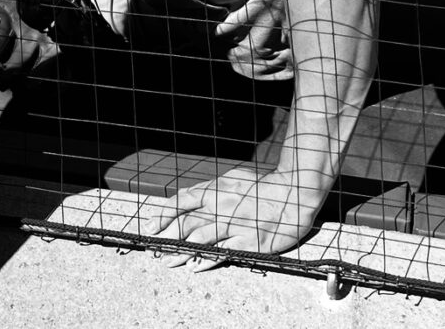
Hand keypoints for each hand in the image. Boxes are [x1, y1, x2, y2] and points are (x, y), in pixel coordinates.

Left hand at [142, 165, 321, 271]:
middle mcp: (221, 206)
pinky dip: (207, 259)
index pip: (182, 200)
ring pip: (200, 239)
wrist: (293, 194)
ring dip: (181, 252)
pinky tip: (194, 266)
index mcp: (216, 190)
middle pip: (186, 223)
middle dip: (167, 237)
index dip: (164, 213)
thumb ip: (213, 189)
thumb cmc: (262, 186)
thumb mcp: (233, 179)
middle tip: (153, 249)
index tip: (151, 225)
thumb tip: (194, 197)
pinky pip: (223, 252)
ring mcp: (234, 224)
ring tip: (168, 262)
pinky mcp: (249, 241)